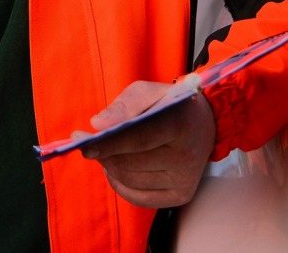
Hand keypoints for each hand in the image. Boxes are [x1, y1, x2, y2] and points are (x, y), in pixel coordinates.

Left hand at [78, 81, 215, 208]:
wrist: (205, 123)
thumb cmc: (169, 104)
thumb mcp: (149, 91)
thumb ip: (124, 105)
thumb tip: (98, 124)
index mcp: (180, 125)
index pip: (138, 138)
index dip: (108, 143)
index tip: (81, 143)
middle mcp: (186, 158)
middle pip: (130, 162)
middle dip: (103, 153)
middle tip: (89, 144)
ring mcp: (185, 181)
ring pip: (129, 180)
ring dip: (110, 166)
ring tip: (108, 152)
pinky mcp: (181, 196)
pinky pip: (137, 197)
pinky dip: (120, 183)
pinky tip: (118, 167)